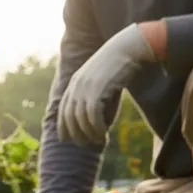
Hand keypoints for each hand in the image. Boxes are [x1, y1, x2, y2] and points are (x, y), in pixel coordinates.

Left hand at [59, 23, 156, 145]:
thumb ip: (94, 96)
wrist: (129, 47)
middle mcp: (76, 85)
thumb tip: (94, 119)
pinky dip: (96, 127)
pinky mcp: (97, 89)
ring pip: (80, 118)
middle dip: (74, 133)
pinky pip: (92, 115)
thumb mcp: (101, 80)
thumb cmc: (120, 65)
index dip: (62, 125)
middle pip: (69, 116)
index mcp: (74, 82)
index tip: (65, 139)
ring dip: (88, 133)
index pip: (63, 109)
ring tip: (97, 140)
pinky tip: (103, 133)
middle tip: (83, 144)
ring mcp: (85, 87)